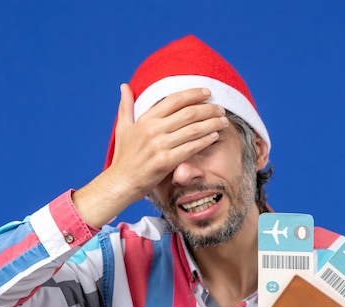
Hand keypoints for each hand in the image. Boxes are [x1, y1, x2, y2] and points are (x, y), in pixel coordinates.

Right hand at [73, 84, 227, 227]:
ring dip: (212, 124)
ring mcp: (159, 146)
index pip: (174, 100)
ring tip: (223, 121)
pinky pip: (191, 148)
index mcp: (145, 119)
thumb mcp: (122, 128)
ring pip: (193, 129)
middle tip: (221, 109)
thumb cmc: (123, 156)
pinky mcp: (165, 161)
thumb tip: (124, 86)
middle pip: (188, 113)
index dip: (193, 94)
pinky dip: (205, 141)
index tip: (207, 92)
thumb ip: (125, 106)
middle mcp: (153, 130)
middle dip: (208, 109)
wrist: (121, 182)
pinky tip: (215, 137)